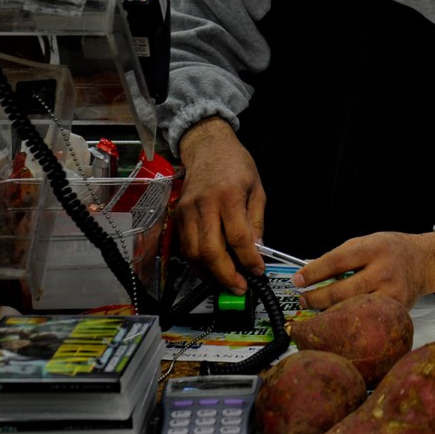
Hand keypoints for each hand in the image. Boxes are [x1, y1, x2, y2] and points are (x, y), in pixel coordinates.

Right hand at [174, 116, 265, 293]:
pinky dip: (197, 262)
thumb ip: (256, 220)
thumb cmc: (235, 164)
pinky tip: (210, 268)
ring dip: (210, 273)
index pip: (238, 237)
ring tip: (226, 281)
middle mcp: (204, 205)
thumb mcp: (256, 188)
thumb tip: (257, 249)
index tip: (257, 271)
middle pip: (211, 251)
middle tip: (239, 287)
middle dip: (226, 275)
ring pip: (193, 253)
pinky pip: (185, 246)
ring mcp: (186, 210)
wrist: (207, 146)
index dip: (248, 260)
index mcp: (228, 196)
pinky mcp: (177, 215)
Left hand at [293, 231, 434, 311]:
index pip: (337, 261)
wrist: (424, 261)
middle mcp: (384, 271)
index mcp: (374, 248)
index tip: (298, 280)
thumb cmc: (391, 249)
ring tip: (315, 310)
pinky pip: (367, 319)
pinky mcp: (396, 311)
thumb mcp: (367, 241)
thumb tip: (311, 272)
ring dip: (329, 312)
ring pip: (352, 309)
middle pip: (342, 290)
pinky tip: (338, 319)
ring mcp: (392, 294)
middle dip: (316, 297)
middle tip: (302, 299)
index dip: (314, 272)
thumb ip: (341, 255)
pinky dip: (349, 320)